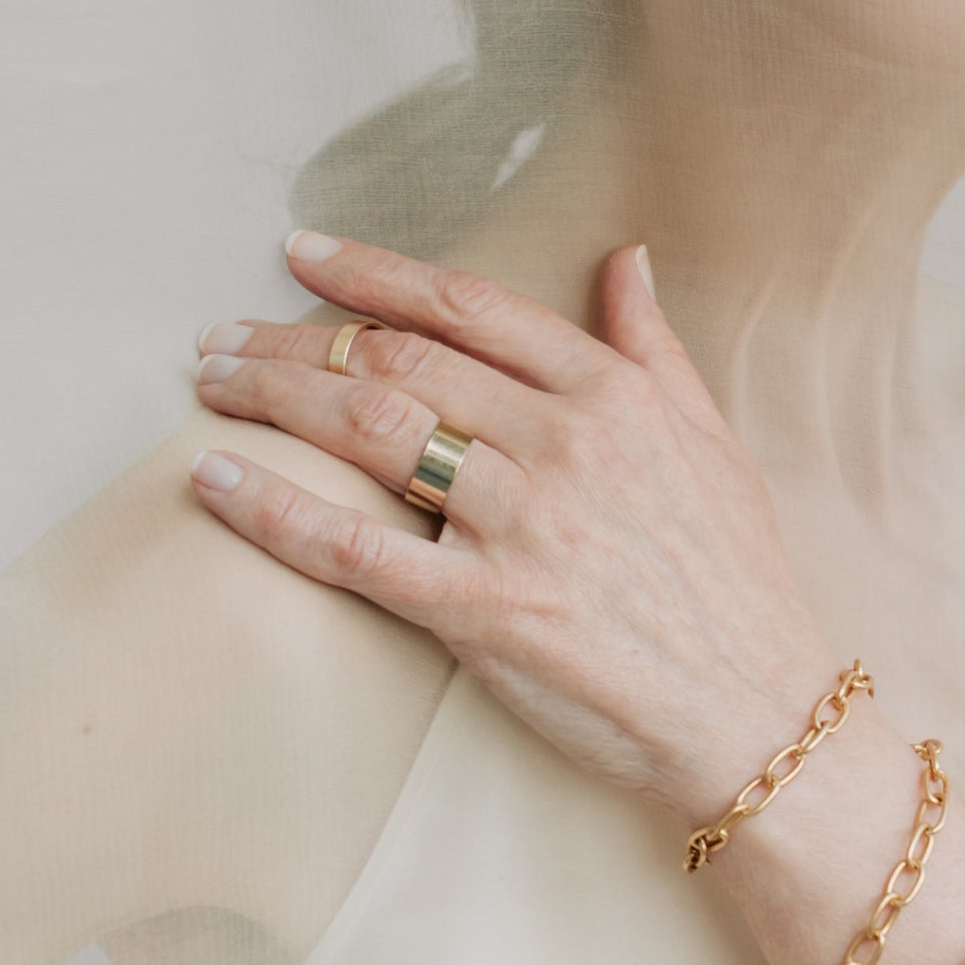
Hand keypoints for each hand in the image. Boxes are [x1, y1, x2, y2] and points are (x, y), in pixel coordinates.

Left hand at [188, 231, 841, 822]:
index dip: (374, 272)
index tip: (306, 253)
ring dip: (273, 397)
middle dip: (296, 336)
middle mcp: (559, 446)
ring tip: (210, 383)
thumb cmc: (736, 586)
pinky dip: (274, 511)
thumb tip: (625, 262)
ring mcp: (518, 527)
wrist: (754, 712)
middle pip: (398, 361)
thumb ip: (655, 353)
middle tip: (226, 334)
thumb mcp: (715, 448)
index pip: (470, 308)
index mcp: (611, 398)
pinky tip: (213, 482)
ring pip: (368, 432)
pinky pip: (356, 550)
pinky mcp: (483, 612)